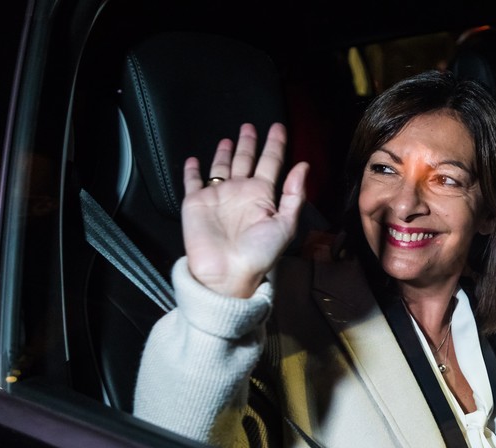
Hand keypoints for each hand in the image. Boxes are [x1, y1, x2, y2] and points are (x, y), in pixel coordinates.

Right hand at [181, 122, 308, 297]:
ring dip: (225, 153)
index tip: (278, 128)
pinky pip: (192, 182)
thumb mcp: (285, 225)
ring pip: (221, 167)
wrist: (227, 273)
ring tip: (228, 139)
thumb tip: (303, 166)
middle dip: (249, 143)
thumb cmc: (258, 254)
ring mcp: (218, 196)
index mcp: (262, 196)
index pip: (270, 163)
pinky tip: (193, 160)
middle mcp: (240, 193)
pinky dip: (192, 171)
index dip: (275, 145)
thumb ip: (294, 195)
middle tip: (250, 126)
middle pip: (245, 160)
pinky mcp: (195, 203)